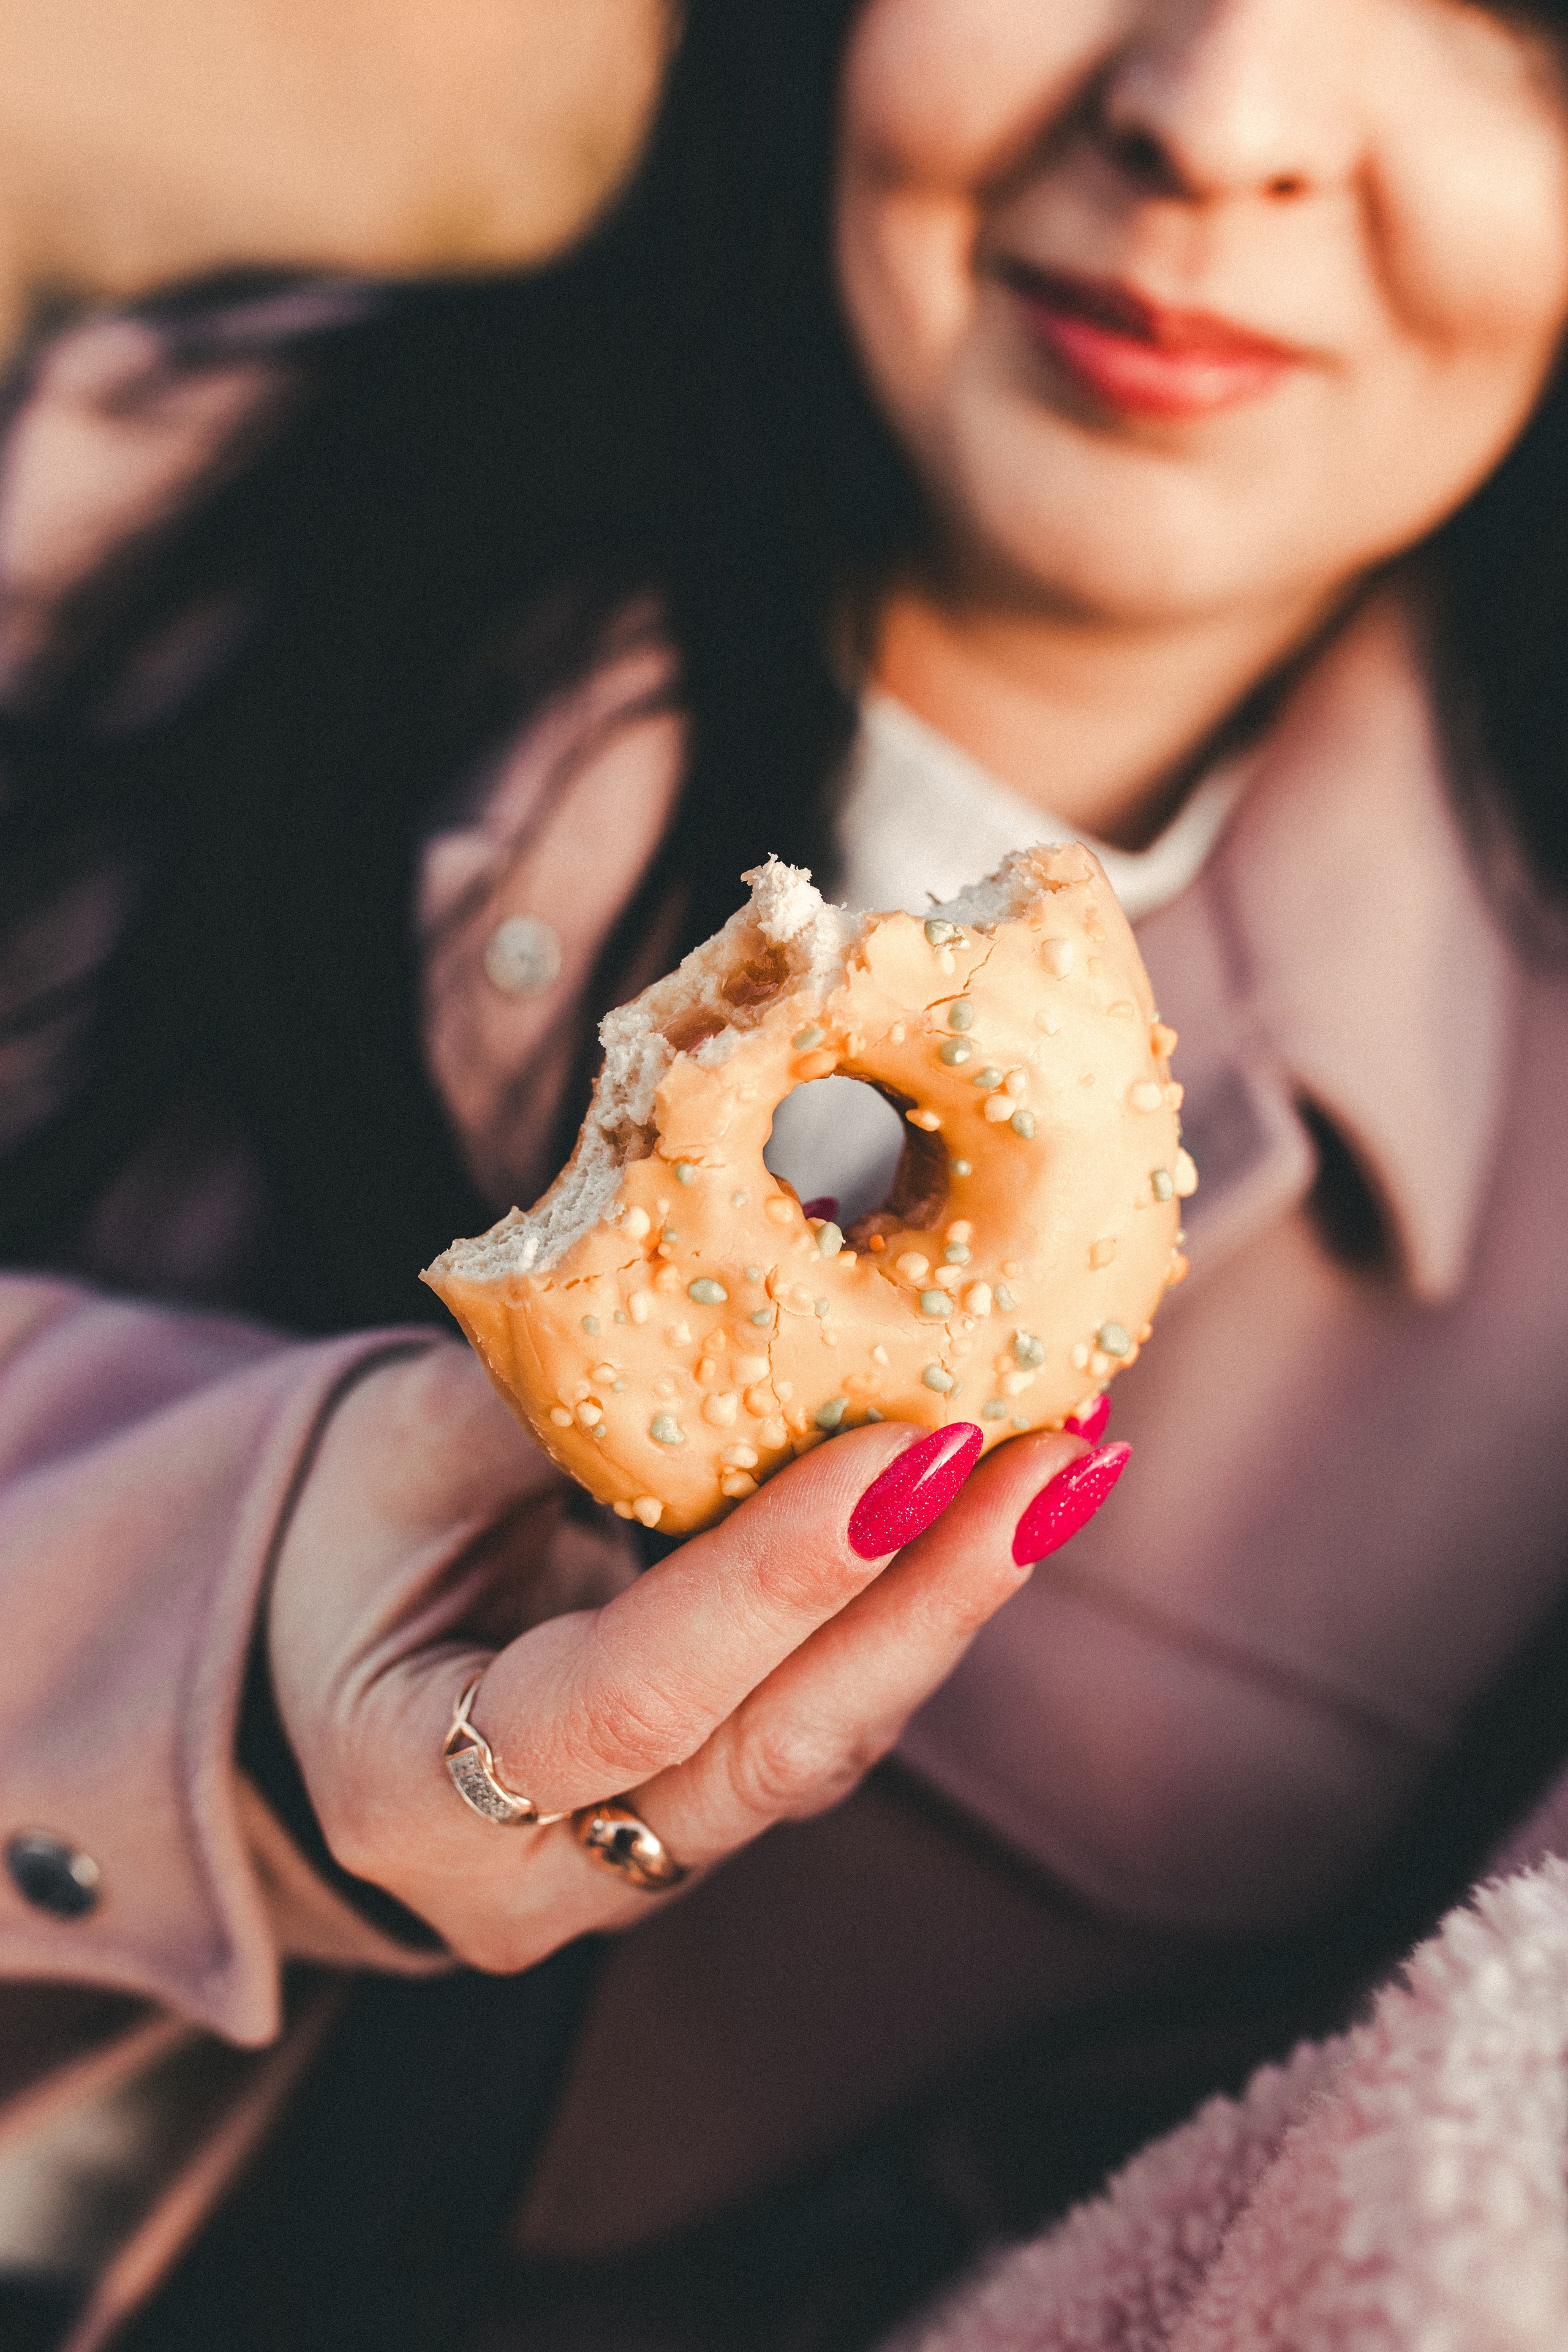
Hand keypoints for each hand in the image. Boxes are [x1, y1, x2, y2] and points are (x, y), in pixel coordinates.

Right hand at [267, 1344, 1104, 1969]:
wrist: (308, 1654)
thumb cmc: (331, 1536)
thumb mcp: (395, 1452)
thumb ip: (552, 1404)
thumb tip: (749, 1289)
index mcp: (411, 1790)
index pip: (621, 1700)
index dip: (776, 1581)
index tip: (913, 1449)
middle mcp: (535, 1872)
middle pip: (772, 1752)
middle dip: (931, 1599)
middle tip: (1055, 1458)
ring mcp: (633, 1864)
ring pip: (825, 1746)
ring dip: (953, 1600)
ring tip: (1064, 1462)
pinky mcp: (707, 1822)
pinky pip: (830, 1720)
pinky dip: (913, 1612)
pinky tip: (999, 1505)